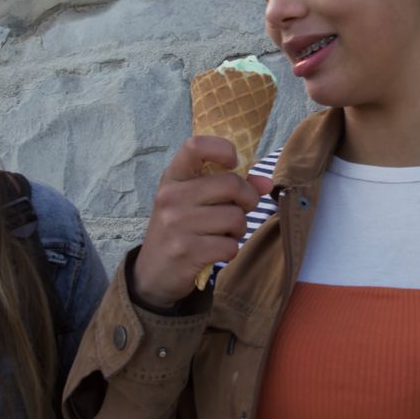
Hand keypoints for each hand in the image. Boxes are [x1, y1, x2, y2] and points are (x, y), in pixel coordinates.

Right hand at [133, 136, 266, 308]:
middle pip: (231, 184)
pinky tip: (215, 251)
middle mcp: (171, 197)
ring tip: (223, 234)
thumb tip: (266, 183)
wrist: (153, 273)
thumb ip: (229, 187)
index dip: (223, 148)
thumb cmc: (181, 228)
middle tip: (243, 209)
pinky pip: (230, 246)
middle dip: (248, 199)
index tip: (234, 162)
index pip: (195, 146)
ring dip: (238, 229)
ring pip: (235, 218)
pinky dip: (230, 250)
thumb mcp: (195, 201)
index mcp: (173, 178)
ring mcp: (177, 224)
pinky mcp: (186, 251)